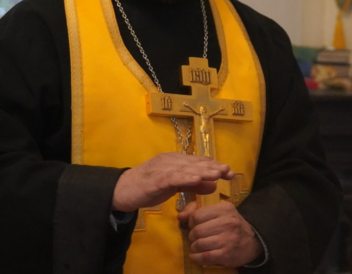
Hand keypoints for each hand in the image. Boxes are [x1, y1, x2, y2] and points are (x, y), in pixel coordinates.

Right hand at [112, 153, 233, 212]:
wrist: (121, 191)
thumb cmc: (148, 188)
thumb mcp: (174, 187)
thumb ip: (193, 185)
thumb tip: (214, 185)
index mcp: (175, 161)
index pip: (198, 162)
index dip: (214, 166)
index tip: (230, 172)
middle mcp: (170, 161)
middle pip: (195, 163)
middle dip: (213, 167)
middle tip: (229, 171)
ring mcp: (162, 168)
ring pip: (186, 169)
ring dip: (202, 170)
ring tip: (217, 173)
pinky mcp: (154, 179)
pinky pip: (172, 177)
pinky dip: (185, 177)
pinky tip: (196, 179)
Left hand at [177, 200, 261, 267]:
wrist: (252, 241)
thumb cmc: (231, 224)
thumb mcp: (218, 211)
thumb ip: (197, 209)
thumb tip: (180, 216)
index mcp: (224, 209)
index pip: (197, 215)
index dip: (191, 222)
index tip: (194, 225)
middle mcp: (227, 223)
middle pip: (197, 230)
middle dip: (192, 236)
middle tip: (195, 238)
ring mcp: (228, 239)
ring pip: (199, 244)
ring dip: (194, 247)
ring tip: (197, 247)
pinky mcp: (226, 254)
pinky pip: (204, 257)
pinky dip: (196, 258)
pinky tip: (196, 256)